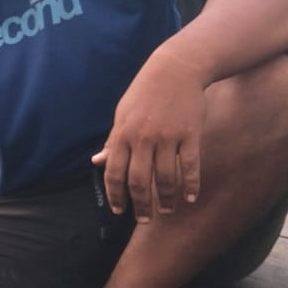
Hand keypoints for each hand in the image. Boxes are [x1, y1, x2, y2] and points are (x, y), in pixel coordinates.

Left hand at [94, 46, 209, 222]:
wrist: (177, 68)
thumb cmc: (145, 93)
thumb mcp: (123, 114)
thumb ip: (113, 140)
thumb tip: (97, 162)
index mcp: (122, 134)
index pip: (114, 173)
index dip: (115, 195)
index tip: (119, 211)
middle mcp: (142, 138)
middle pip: (139, 181)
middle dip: (140, 205)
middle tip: (144, 219)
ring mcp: (167, 136)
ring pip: (165, 178)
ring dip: (166, 199)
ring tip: (166, 210)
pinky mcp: (190, 134)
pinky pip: (190, 165)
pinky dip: (190, 185)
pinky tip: (190, 198)